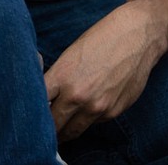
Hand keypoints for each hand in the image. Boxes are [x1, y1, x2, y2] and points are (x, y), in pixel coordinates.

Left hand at [43, 8, 158, 140]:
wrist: (137, 36)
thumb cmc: (100, 39)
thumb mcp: (70, 54)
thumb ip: (58, 78)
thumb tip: (46, 98)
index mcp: (62, 76)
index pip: (38, 102)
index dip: (32, 108)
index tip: (30, 112)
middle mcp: (78, 95)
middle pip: (53, 123)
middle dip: (47, 127)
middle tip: (42, 129)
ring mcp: (97, 106)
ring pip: (73, 130)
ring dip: (65, 131)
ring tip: (59, 130)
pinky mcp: (114, 112)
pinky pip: (94, 123)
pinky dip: (87, 120)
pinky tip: (86, 111)